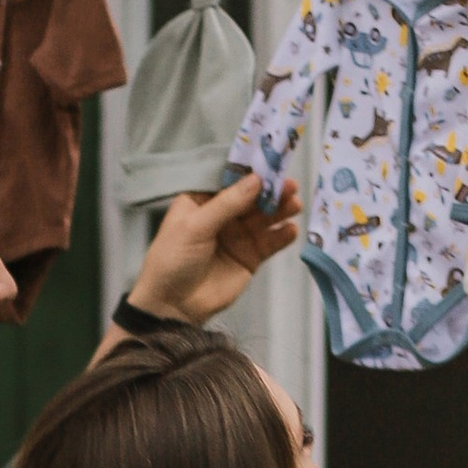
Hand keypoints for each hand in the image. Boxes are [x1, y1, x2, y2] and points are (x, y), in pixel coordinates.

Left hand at [134, 173, 301, 324]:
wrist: (173, 305)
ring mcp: (237, 236)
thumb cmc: (172, 260)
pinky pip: (270, 243)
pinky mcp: (250, 257)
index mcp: (201, 201)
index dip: (249, 171)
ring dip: (280, 210)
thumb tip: (255, 180)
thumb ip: (227, 204)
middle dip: (271, 190)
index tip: (271, 162)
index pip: (229, 180)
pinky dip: (282, 237)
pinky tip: (291, 230)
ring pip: (264, 218)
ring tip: (295, 204)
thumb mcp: (195, 226)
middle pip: (252, 198)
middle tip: (290, 185)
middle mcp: (222, 215)